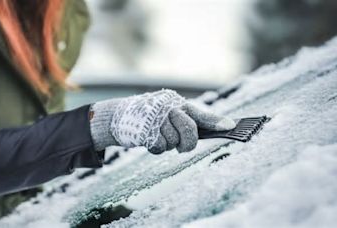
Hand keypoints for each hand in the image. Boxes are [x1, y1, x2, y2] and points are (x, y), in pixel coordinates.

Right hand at [89, 90, 235, 153]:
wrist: (120, 115)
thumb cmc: (150, 116)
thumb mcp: (170, 113)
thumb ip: (190, 120)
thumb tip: (218, 128)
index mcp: (178, 103)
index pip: (200, 113)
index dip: (216, 121)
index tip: (231, 127)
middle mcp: (169, 108)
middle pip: (189, 130)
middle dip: (187, 142)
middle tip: (182, 147)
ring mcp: (156, 118)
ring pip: (174, 142)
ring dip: (167, 144)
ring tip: (157, 135)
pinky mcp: (144, 129)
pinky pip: (160, 147)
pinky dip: (156, 148)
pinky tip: (149, 139)